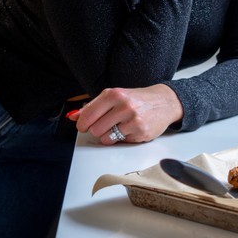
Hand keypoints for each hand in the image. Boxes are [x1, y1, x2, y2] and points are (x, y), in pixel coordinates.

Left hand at [67, 84, 182, 144]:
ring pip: (106, 139)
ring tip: (118, 127)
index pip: (87, 115)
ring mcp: (133, 120)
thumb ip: (92, 107)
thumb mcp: (114, 96)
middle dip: (97, 130)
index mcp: (113, 94)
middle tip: (105, 125)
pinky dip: (122, 139)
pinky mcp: (141, 133)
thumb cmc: (136, 99)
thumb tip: (73, 117)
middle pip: (94, 129)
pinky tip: (129, 129)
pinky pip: (121, 142)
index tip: (83, 125)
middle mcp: (123, 105)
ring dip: (108, 136)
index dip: (82, 124)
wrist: (164, 102)